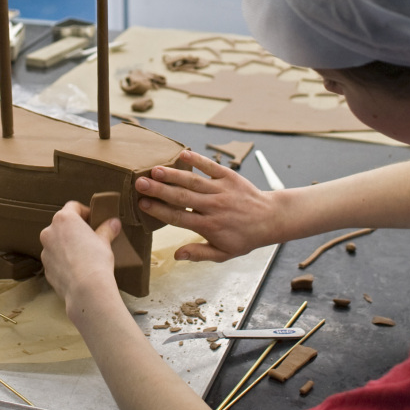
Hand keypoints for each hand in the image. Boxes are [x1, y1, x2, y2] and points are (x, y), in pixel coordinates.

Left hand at [40, 201, 121, 309]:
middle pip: (62, 224)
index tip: (94, 220)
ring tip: (83, 255)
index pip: (73, 206)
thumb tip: (114, 223)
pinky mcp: (46, 268)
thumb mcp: (105, 241)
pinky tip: (77, 269)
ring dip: (67, 245)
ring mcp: (45, 251)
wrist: (85, 289)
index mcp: (64, 219)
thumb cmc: (95, 260)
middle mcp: (50, 232)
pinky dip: (64, 261)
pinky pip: (55, 259)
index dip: (85, 212)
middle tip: (90, 237)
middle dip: (75, 229)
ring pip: (56, 243)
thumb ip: (107, 229)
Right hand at [135, 149, 281, 262]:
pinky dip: (198, 160)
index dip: (158, 210)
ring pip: (193, 181)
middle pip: (181, 197)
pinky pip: (211, 167)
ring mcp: (221, 190)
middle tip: (139, 183)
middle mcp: (213, 207)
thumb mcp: (223, 253)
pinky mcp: (230, 177)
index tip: (141, 204)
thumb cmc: (244, 237)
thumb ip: (198, 253)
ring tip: (154, 169)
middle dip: (159, 190)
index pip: (178, 217)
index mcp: (209, 226)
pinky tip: (182, 154)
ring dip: (173, 174)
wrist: (270, 218)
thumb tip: (176, 256)